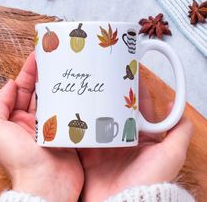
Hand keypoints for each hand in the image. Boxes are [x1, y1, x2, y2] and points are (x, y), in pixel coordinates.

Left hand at [0, 52, 83, 201]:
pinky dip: (69, 98)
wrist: (47, 182)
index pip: (22, 88)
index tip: (37, 55)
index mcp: (14, 118)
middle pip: (39, 91)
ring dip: (58, 83)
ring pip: (54, 98)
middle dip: (45, 73)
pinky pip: (66, 109)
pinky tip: (74, 87)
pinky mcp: (65, 129)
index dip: (28, 71)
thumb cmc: (18, 159)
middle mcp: (32, 120)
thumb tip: (11, 83)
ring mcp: (50, 124)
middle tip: (54, 57)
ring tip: (65, 67)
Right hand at [78, 76, 193, 201]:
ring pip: (99, 120)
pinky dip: (80, 125)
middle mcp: (123, 138)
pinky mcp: (90, 153)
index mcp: (141, 136)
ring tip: (89, 91)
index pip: (139, 107)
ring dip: (94, 107)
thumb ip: (179, 131)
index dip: (135, 90)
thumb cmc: (150, 180)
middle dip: (112, 94)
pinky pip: (84, 135)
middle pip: (117, 110)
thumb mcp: (171, 154)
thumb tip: (175, 104)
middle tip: (105, 78)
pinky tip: (76, 112)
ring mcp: (106, 145)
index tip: (129, 74)